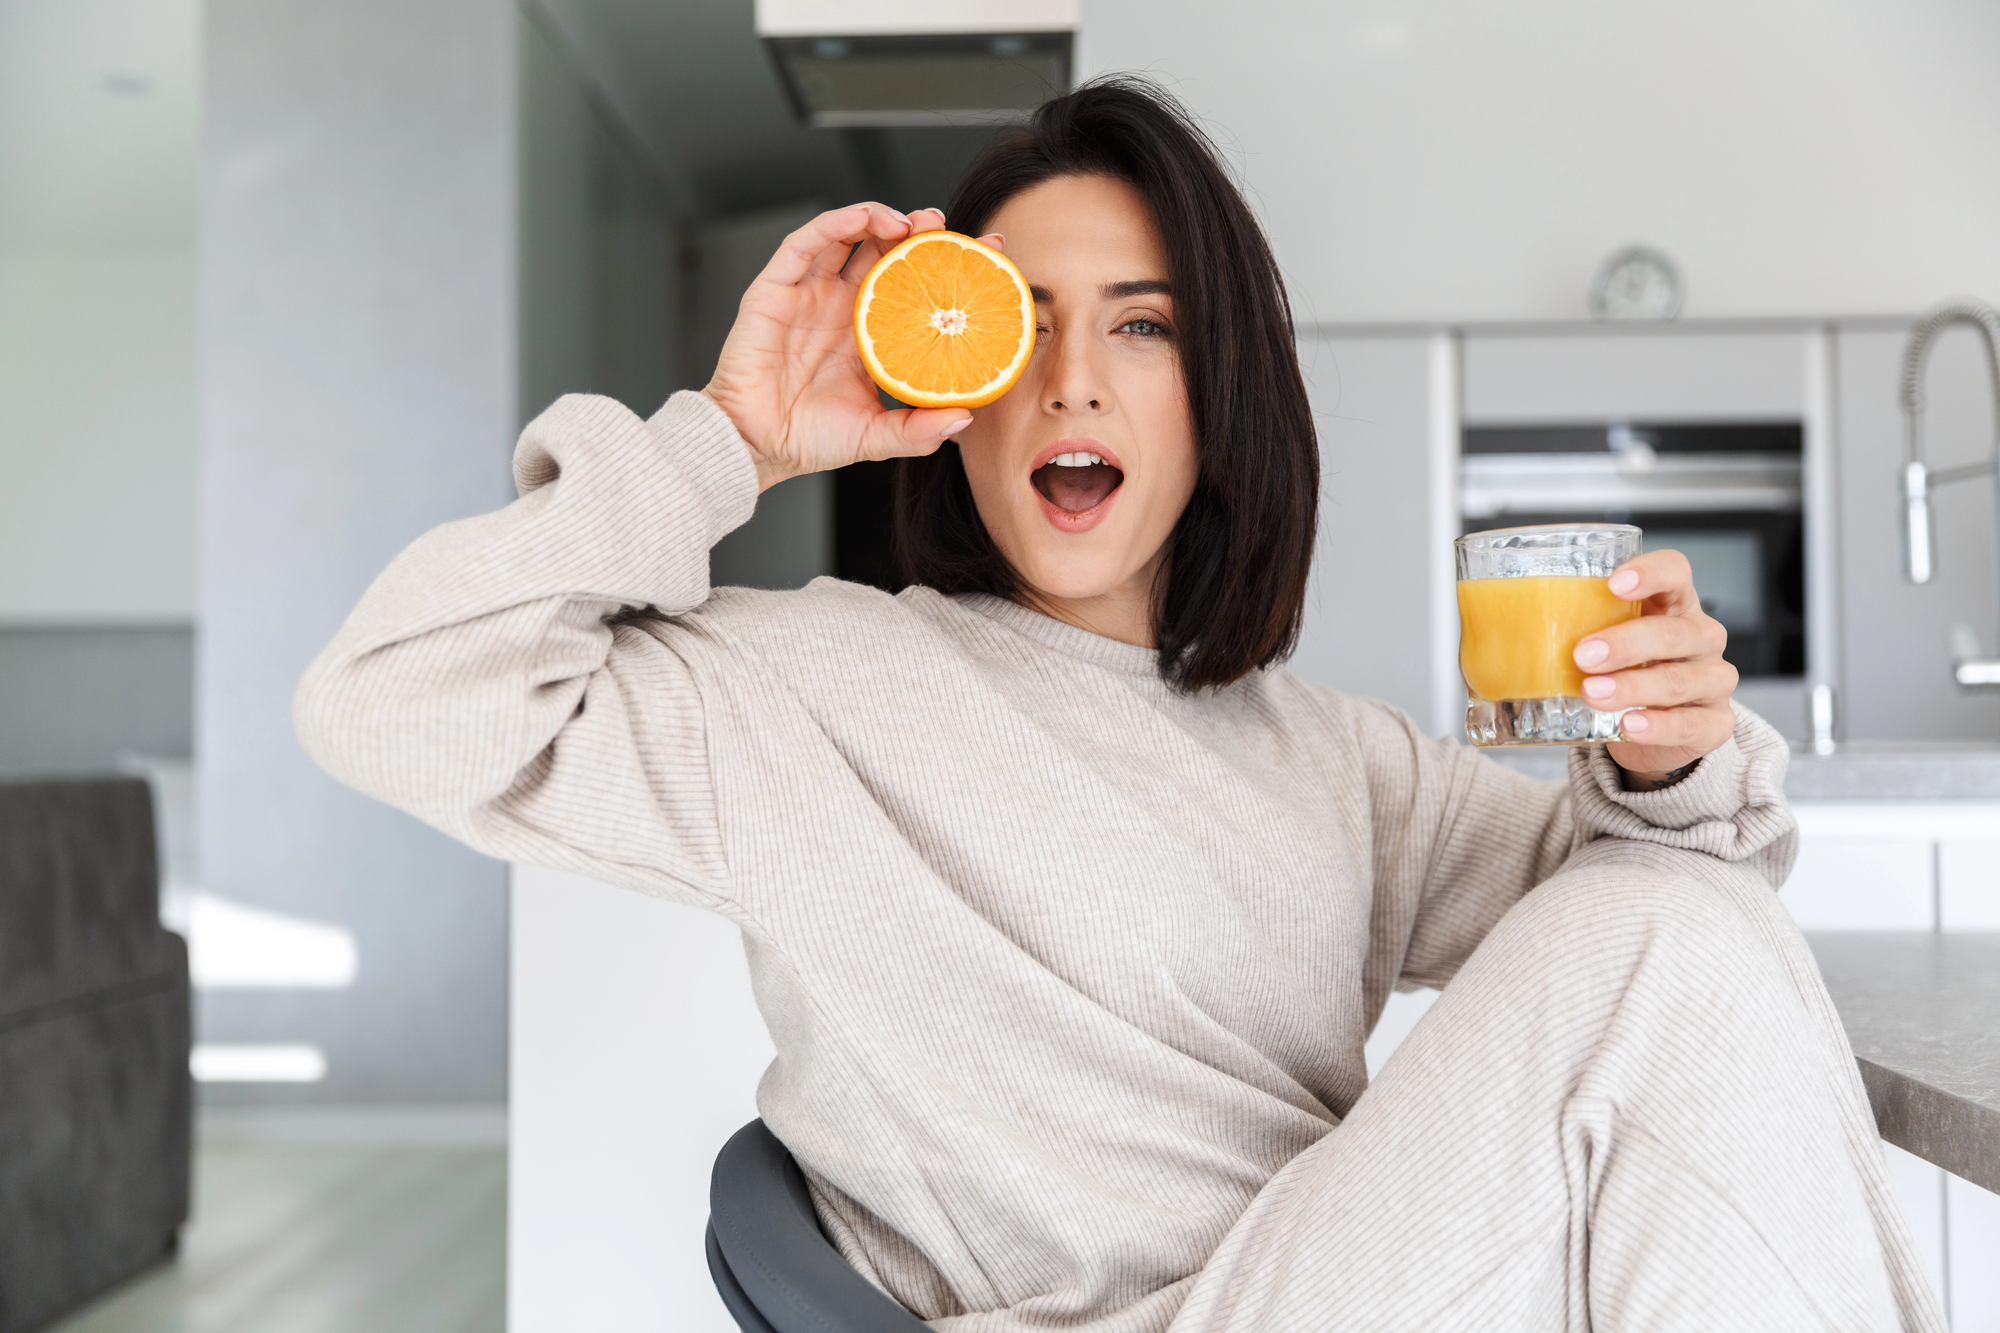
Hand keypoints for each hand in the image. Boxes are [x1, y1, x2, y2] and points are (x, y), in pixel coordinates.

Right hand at [702, 203, 975, 490]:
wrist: (754, 447)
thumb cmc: (808, 440)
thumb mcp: (876, 436)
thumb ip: (919, 431)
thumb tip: (964, 418)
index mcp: (869, 334)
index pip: (914, 287)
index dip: (947, 266)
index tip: (987, 254)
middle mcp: (841, 306)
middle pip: (884, 252)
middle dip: (916, 232)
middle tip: (944, 226)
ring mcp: (809, 294)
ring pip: (846, 237)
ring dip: (878, 218)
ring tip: (909, 222)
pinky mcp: (775, 289)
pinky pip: (804, 245)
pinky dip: (832, 225)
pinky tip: (860, 220)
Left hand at [1571, 550, 1738, 786]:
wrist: (1647, 730)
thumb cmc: (1616, 672)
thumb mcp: (1595, 640)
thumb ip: (1557, 625)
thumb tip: (1477, 616)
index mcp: (1671, 604)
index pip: (1676, 571)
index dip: (1650, 572)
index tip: (1612, 584)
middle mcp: (1699, 637)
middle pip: (1674, 631)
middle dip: (1627, 642)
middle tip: (1582, 654)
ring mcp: (1712, 680)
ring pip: (1679, 679)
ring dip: (1632, 685)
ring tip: (1592, 694)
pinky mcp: (1714, 723)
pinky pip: (1689, 723)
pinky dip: (1656, 725)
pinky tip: (1627, 725)